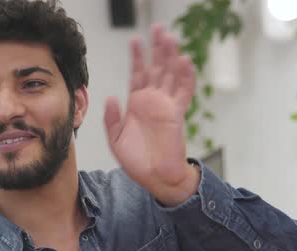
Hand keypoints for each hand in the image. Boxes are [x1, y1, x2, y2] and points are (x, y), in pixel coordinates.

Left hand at [104, 24, 198, 205]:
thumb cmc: (136, 160)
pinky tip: (184, 61)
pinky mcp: (176, 114)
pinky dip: (185, 77)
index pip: (138, 74)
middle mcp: (152, 100)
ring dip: (171, 56)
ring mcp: (166, 106)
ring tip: (170, 37)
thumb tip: (111, 97)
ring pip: (170, 75)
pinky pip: (183, 92)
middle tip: (158, 28)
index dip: (138, 57)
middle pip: (157, 68)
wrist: (154, 177)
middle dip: (157, 48)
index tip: (135, 39)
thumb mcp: (115, 138)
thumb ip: (112, 118)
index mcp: (137, 104)